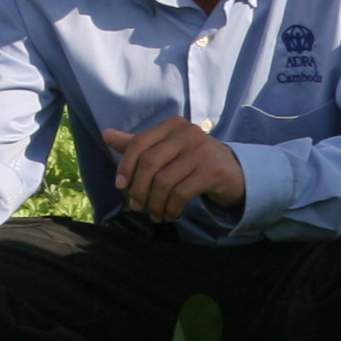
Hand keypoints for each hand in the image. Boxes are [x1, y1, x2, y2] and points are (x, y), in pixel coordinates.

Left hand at [101, 118, 245, 223]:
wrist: (234, 172)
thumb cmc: (193, 161)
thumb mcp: (166, 150)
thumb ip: (137, 145)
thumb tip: (106, 134)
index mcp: (172, 125)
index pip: (140, 143)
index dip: (125, 166)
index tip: (120, 186)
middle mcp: (187, 133)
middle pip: (150, 162)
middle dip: (138, 189)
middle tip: (136, 206)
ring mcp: (201, 151)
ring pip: (164, 181)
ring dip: (154, 203)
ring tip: (154, 214)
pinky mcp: (212, 171)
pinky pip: (181, 193)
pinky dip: (171, 208)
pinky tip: (169, 215)